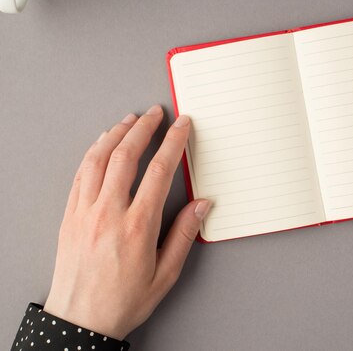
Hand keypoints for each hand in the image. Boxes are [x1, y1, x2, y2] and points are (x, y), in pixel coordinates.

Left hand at [44, 105, 211, 339]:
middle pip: (126, 156)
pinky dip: (92, 153)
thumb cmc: (123, 301)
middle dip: (143, 128)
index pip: (158, 171)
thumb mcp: (165, 274)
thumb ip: (184, 235)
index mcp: (137, 226)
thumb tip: (202, 204)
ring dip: (115, 134)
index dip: (173, 142)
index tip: (181, 125)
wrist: (79, 320)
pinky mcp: (70, 216)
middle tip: (155, 113)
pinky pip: (80, 175)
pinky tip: (101, 145)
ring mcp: (85, 212)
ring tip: (129, 120)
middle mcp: (109, 213)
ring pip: (98, 160)